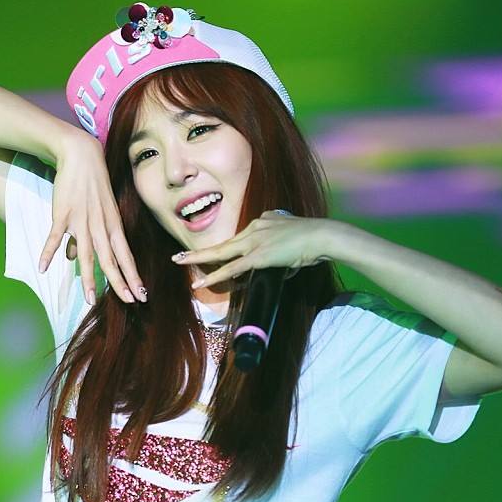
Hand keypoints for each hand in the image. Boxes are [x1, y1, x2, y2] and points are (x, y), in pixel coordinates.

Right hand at [37, 129, 145, 304]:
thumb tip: (73, 259)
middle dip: (120, 284)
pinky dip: (48, 252)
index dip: (133, 277)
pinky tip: (43, 268)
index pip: (126, 257)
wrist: (81, 156)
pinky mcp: (63, 213)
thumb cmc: (92, 186)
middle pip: (111, 261)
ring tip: (90, 299)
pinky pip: (55, 237)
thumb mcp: (100, 212)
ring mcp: (82, 221)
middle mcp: (101, 227)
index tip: (141, 296)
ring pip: (87, 255)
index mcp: (113, 227)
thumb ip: (87, 238)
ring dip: (89, 279)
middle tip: (129, 302)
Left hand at [171, 211, 334, 288]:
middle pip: (222, 243)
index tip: (213, 256)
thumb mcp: (293, 237)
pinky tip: (202, 281)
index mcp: (263, 221)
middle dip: (199, 251)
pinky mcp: (258, 255)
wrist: (322, 236)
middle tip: (179, 256)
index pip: (239, 238)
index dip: (226, 250)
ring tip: (179, 263)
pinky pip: (232, 268)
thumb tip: (280, 263)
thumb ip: (281, 249)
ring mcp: (255, 241)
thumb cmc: (313, 240)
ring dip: (198, 259)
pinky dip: (216, 275)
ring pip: (221, 253)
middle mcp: (255, 228)